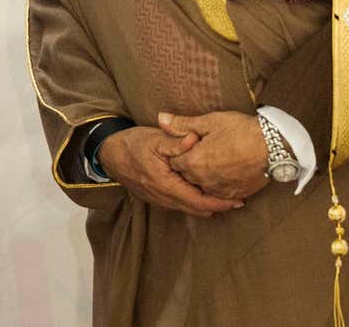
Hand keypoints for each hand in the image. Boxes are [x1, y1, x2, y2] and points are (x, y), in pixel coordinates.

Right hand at [97, 126, 240, 217]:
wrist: (109, 154)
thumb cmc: (132, 144)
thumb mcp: (155, 138)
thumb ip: (176, 141)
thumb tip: (196, 139)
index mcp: (165, 185)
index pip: (199, 202)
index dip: (221, 203)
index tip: (239, 200)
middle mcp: (163, 198)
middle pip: (197, 210)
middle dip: (218, 205)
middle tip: (238, 198)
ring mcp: (159, 201)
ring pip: (189, 209)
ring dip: (207, 204)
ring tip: (225, 195)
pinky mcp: (157, 199)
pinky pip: (181, 205)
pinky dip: (195, 201)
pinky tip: (203, 191)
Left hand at [158, 111, 270, 200]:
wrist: (273, 146)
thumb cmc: (240, 130)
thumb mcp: (209, 122)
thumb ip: (181, 124)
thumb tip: (160, 118)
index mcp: (193, 162)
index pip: (174, 161)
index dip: (180, 152)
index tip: (189, 144)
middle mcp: (203, 180)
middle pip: (186, 175)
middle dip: (190, 165)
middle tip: (204, 151)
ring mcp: (219, 190)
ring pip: (202, 185)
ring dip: (203, 176)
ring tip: (215, 161)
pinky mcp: (234, 195)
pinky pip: (218, 193)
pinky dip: (218, 185)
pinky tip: (225, 172)